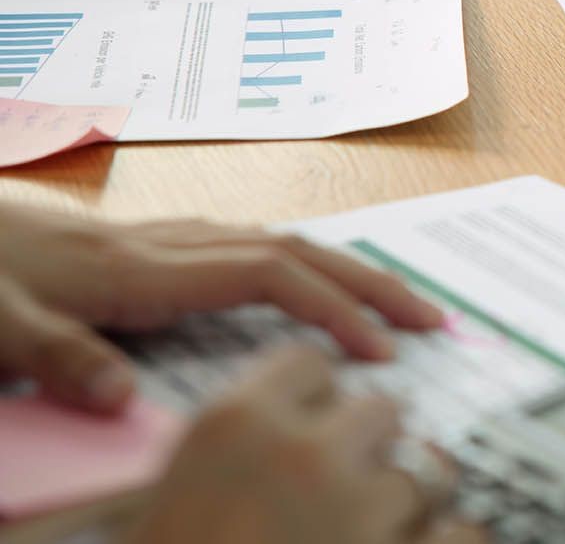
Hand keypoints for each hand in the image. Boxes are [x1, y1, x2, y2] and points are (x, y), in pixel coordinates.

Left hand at [0, 206, 443, 413]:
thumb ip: (58, 356)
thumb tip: (123, 399)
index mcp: (139, 268)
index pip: (268, 276)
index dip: (332, 309)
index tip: (378, 353)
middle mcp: (163, 245)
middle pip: (295, 249)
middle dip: (370, 281)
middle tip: (432, 318)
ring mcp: (158, 241)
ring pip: (277, 243)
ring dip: (344, 270)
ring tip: (393, 303)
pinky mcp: (145, 248)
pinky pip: (248, 248)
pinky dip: (300, 265)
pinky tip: (307, 282)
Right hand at [125, 347, 481, 543]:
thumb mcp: (179, 502)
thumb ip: (251, 451)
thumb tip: (321, 429)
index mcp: (235, 425)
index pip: (310, 365)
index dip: (313, 405)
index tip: (307, 436)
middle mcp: (306, 453)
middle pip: (383, 410)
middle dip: (369, 453)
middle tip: (339, 501)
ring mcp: (363, 510)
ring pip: (428, 471)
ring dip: (406, 506)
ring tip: (360, 539)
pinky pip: (461, 532)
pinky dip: (441, 543)